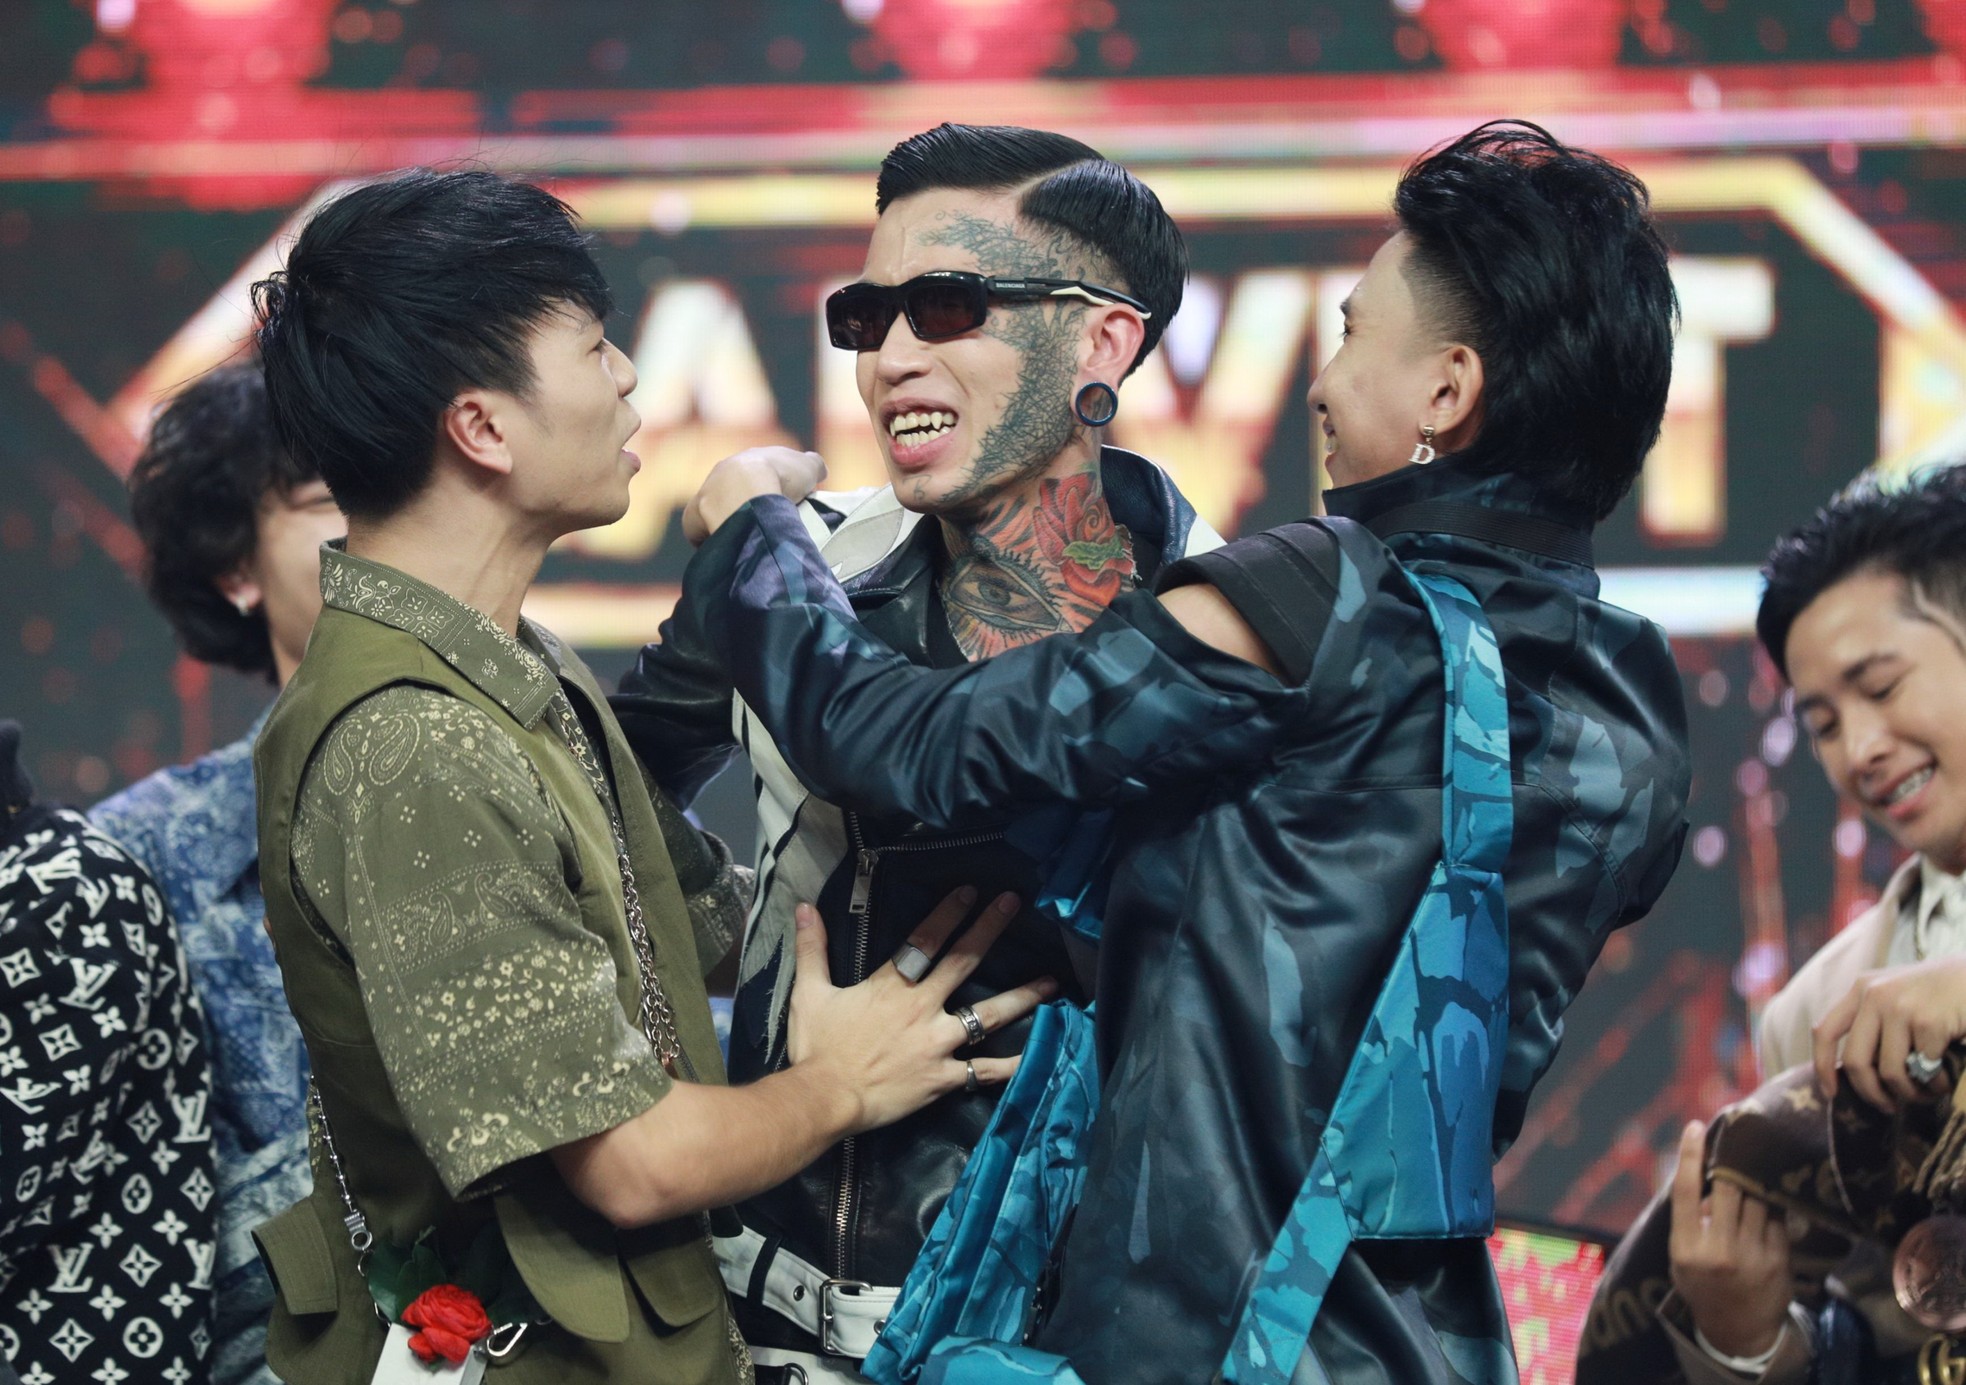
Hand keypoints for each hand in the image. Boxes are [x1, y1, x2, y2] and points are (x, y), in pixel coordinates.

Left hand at [682, 447, 826, 545]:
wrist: (750, 487)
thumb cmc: (782, 475)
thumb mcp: (808, 466)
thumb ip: (812, 466)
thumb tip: (818, 470)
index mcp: (748, 459)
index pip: (755, 474)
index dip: (767, 488)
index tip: (778, 505)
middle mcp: (722, 472)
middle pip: (731, 492)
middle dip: (744, 506)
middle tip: (763, 525)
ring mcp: (705, 493)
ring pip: (712, 510)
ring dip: (725, 522)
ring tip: (746, 541)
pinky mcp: (694, 516)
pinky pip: (698, 530)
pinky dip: (711, 540)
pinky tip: (728, 550)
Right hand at [786, 887, 1054, 1134]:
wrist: (823, 1099)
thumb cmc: (817, 1047)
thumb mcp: (810, 992)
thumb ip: (812, 949)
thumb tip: (805, 908)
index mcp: (893, 986)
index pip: (926, 939)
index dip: (949, 913)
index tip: (972, 891)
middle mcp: (923, 1008)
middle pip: (963, 962)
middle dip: (989, 930)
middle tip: (1013, 904)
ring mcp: (938, 1044)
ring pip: (988, 1015)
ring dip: (1021, 997)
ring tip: (1051, 982)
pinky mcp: (943, 1078)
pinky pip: (983, 1071)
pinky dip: (1010, 1066)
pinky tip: (1035, 1057)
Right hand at [1668, 1120, 1792, 1359]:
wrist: (1740, 1330)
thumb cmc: (1703, 1285)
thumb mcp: (1681, 1257)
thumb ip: (1690, 1220)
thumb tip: (1706, 1178)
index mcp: (1686, 1249)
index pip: (1685, 1191)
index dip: (1689, 1155)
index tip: (1695, 1127)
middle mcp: (1718, 1251)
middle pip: (1727, 1189)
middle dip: (1731, 1162)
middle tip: (1736, 1139)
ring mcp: (1752, 1255)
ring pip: (1757, 1198)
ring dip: (1755, 1178)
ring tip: (1756, 1160)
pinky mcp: (1779, 1259)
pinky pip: (1777, 1217)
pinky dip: (1772, 1203)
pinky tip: (1771, 1195)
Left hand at [1812, 955, 1965, 1111]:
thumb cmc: (1938, 996)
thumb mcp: (1896, 996)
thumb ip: (1873, 1022)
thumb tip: (1854, 1073)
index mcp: (1862, 989)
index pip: (1826, 1031)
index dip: (1822, 1067)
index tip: (1831, 1093)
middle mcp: (1875, 995)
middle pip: (1856, 1061)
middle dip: (1871, 1094)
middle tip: (1888, 1107)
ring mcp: (1901, 1008)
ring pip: (1891, 1072)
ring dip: (1910, 1093)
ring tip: (1925, 1093)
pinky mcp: (1928, 1022)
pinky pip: (1924, 1070)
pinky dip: (1937, 1084)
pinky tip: (1946, 1079)